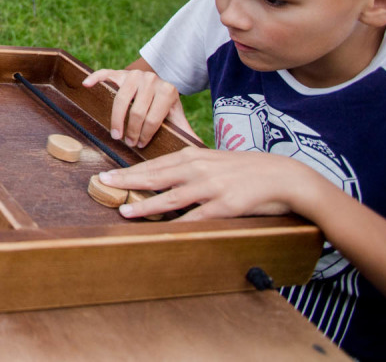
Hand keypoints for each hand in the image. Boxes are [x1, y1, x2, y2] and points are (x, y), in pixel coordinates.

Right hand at [82, 68, 192, 147]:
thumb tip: (202, 151)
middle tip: (127, 143)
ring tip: (115, 133)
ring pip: (120, 98)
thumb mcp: (177, 118)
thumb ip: (186, 132)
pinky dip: (95, 78)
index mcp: (168, 91)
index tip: (139, 146)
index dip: (145, 135)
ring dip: (116, 119)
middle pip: (136, 111)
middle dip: (131, 131)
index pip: (153, 118)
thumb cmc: (165, 108)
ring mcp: (135, 74)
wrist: (157, 86)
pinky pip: (105, 73)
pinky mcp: (120, 72)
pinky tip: (87, 85)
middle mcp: (152, 80)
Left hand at [97, 146, 319, 221]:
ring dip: (145, 205)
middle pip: (155, 176)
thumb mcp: (214, 161)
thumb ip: (190, 168)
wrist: (283, 176)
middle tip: (103, 184)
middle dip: (127, 181)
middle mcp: (198, 169)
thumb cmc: (246, 169)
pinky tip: (161, 229)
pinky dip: (177, 224)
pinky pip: (196, 217)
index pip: (155, 164)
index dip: (130, 171)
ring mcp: (211, 187)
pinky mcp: (225, 205)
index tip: (109, 174)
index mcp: (194, 156)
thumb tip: (166, 177)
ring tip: (125, 210)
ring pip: (171, 197)